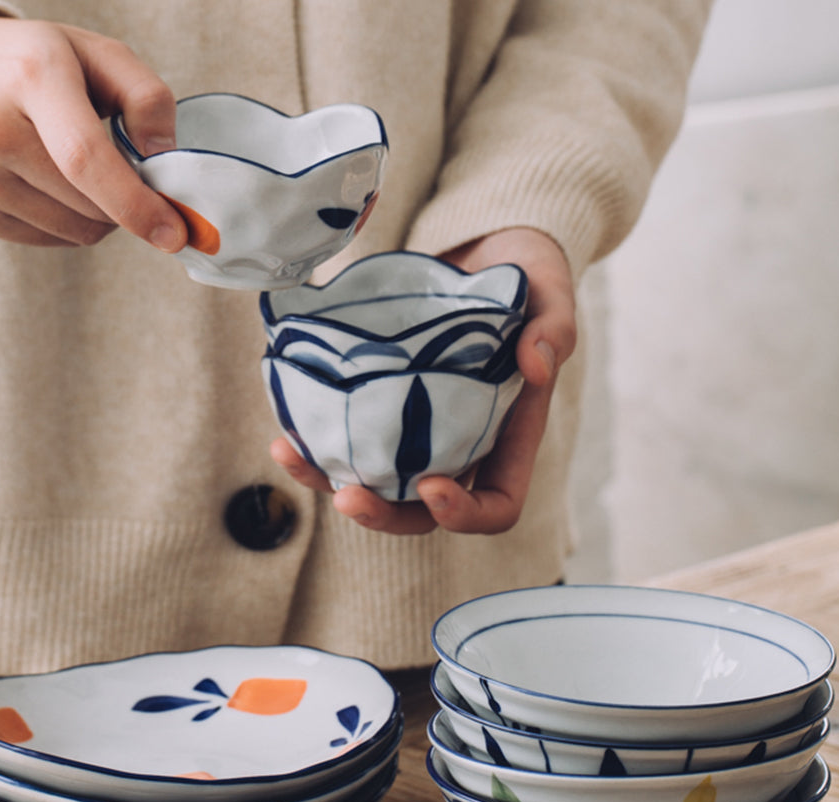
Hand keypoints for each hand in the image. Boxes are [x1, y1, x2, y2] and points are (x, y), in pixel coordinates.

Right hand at [0, 15, 186, 249]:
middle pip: (90, 205)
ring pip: (77, 232)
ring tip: (80, 171)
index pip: (86, 159)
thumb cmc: (34, 64)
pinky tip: (51, 184)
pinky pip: (53, 240)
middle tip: (123, 170)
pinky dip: (70, 222)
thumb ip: (146, 97)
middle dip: (127, 203)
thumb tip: (164, 158)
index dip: (136, 205)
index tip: (173, 233)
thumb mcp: (96, 53)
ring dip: (100, 216)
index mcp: (29, 77)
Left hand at [269, 227, 576, 533]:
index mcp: (508, 438)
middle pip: (420, 511)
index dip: (465, 513)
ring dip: (328, 483)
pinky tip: (284, 429)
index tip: (431, 485)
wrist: (480, 251)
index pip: (497, 505)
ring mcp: (413, 431)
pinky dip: (313, 442)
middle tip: (347, 497)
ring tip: (289, 456)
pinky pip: (345, 439)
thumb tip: (537, 364)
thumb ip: (553, 326)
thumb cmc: (524, 278)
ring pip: (372, 482)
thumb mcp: (549, 292)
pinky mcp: (377, 404)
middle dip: (383, 514)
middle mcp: (458, 447)